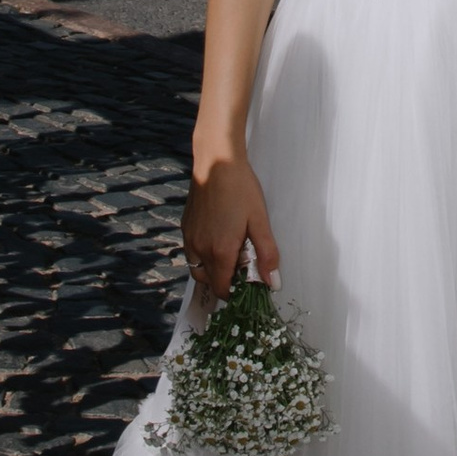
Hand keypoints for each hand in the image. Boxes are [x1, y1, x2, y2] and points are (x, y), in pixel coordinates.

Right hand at [185, 144, 279, 304]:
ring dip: (212, 271)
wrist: (216, 162)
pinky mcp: (185, 227)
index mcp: (220, 252)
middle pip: (209, 282)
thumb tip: (272, 283)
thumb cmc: (241, 190)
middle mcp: (200, 250)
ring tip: (230, 254)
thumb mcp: (260, 221)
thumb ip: (267, 254)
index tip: (248, 284)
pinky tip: (218, 239)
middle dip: (225, 282)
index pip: (223, 289)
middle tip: (242, 267)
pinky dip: (203, 256)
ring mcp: (190, 239)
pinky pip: (192, 253)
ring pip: (198, 269)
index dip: (236, 293)